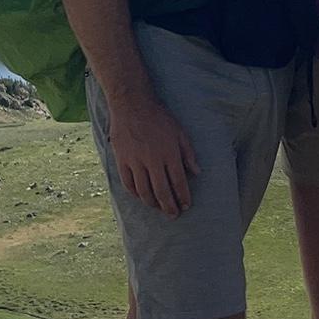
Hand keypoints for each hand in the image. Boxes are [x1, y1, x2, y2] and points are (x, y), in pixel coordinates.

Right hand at [107, 93, 199, 216]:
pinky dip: (136, 194)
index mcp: (169, 153)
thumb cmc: (159, 117)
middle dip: (169, 206)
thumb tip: (197, 172)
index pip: (178, 182)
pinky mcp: (122, 160)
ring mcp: (135, 161)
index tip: (186, 205)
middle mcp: (152, 160)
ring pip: (144, 191)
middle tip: (174, 215)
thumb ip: (188, 153)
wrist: (132, 104)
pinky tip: (142, 197)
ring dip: (153, 203)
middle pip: (161, 191)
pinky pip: (128, 184)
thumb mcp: (180, 131)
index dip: (183, 197)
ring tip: (159, 208)